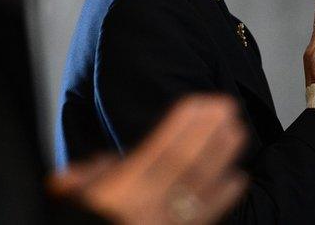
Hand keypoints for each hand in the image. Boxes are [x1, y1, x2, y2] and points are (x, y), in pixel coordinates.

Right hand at [49, 95, 248, 223]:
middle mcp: (149, 207)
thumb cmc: (89, 221)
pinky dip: (224, 197)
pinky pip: (208, 217)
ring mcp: (169, 223)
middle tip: (227, 106)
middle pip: (186, 164)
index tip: (199, 102)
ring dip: (222, 157)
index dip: (181, 125)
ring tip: (238, 131)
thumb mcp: (75, 199)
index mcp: (122, 192)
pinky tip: (239, 178)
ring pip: (201, 187)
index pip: (158, 152)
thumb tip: (99, 164)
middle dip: (208, 133)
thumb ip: (84, 178)